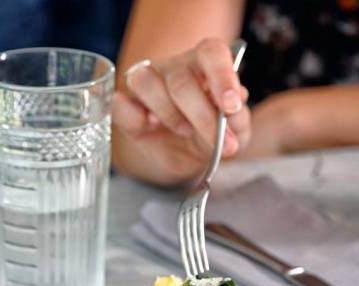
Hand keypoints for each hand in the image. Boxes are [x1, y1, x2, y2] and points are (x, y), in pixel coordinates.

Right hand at [113, 38, 249, 185]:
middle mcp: (176, 67)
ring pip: (146, 81)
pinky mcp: (127, 104)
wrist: (187, 160)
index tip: (231, 106)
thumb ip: (237, 122)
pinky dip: (133, 117)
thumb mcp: (234, 135)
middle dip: (202, 116)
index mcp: (206, 64)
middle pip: (181, 80)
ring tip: (185, 131)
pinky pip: (120, 103)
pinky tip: (149, 127)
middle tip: (220, 142)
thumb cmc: (211, 136)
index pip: (212, 53)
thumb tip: (233, 109)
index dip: (222, 76)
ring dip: (168, 114)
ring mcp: (148, 83)